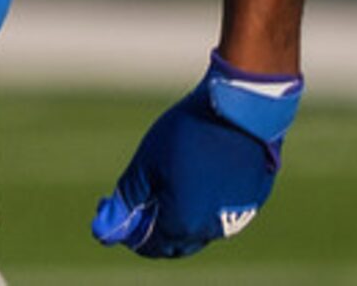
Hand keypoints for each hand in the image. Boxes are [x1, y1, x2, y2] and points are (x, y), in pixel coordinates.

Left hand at [91, 53, 300, 258]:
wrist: (238, 109)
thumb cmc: (186, 134)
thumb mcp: (145, 165)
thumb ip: (125, 201)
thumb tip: (103, 231)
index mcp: (181, 225)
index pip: (149, 247)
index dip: (128, 231)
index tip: (116, 207)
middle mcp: (210, 230)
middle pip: (176, 243)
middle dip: (154, 227)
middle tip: (140, 199)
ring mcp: (237, 218)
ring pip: (200, 229)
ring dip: (180, 215)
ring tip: (168, 180)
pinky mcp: (253, 202)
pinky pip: (222, 213)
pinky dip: (205, 204)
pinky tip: (197, 174)